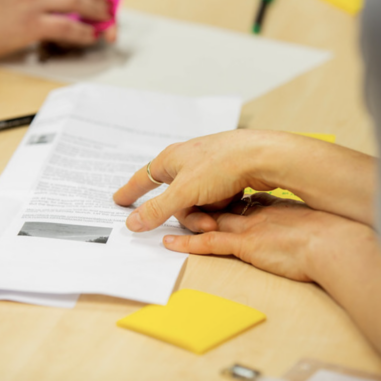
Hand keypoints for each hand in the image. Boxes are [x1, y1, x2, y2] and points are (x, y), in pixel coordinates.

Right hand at [113, 129, 287, 232]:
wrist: (262, 156)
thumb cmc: (221, 165)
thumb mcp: (184, 192)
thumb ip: (157, 209)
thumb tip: (131, 222)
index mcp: (171, 159)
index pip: (143, 178)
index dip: (130, 191)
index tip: (118, 199)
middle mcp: (188, 161)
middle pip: (175, 200)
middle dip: (188, 216)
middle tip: (203, 224)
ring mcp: (208, 168)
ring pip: (195, 202)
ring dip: (205, 214)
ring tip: (219, 216)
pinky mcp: (226, 175)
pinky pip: (214, 199)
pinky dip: (220, 206)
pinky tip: (231, 202)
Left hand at [163, 193, 372, 282]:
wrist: (336, 242)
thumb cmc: (328, 237)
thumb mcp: (305, 224)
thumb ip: (290, 223)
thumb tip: (287, 226)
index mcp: (267, 207)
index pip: (236, 202)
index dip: (218, 199)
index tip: (206, 197)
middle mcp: (253, 214)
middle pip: (216, 208)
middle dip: (193, 205)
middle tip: (172, 202)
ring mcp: (248, 227)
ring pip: (208, 222)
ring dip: (184, 220)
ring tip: (159, 220)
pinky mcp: (245, 244)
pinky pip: (209, 243)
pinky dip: (188, 243)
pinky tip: (169, 242)